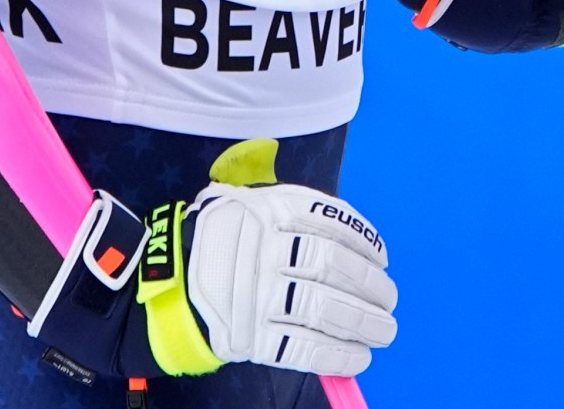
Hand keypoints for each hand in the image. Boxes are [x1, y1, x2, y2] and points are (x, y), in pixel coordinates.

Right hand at [142, 140, 397, 376]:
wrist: (174, 281)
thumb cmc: (233, 240)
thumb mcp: (259, 206)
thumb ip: (305, 216)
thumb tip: (365, 249)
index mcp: (271, 212)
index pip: (332, 225)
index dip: (365, 244)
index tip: (383, 260)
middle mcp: (265, 251)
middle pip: (332, 268)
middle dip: (370, 288)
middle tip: (389, 300)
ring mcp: (257, 295)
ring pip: (322, 309)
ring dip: (363, 324)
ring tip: (384, 331)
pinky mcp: (251, 336)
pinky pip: (302, 348)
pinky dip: (336, 356)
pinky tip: (358, 357)